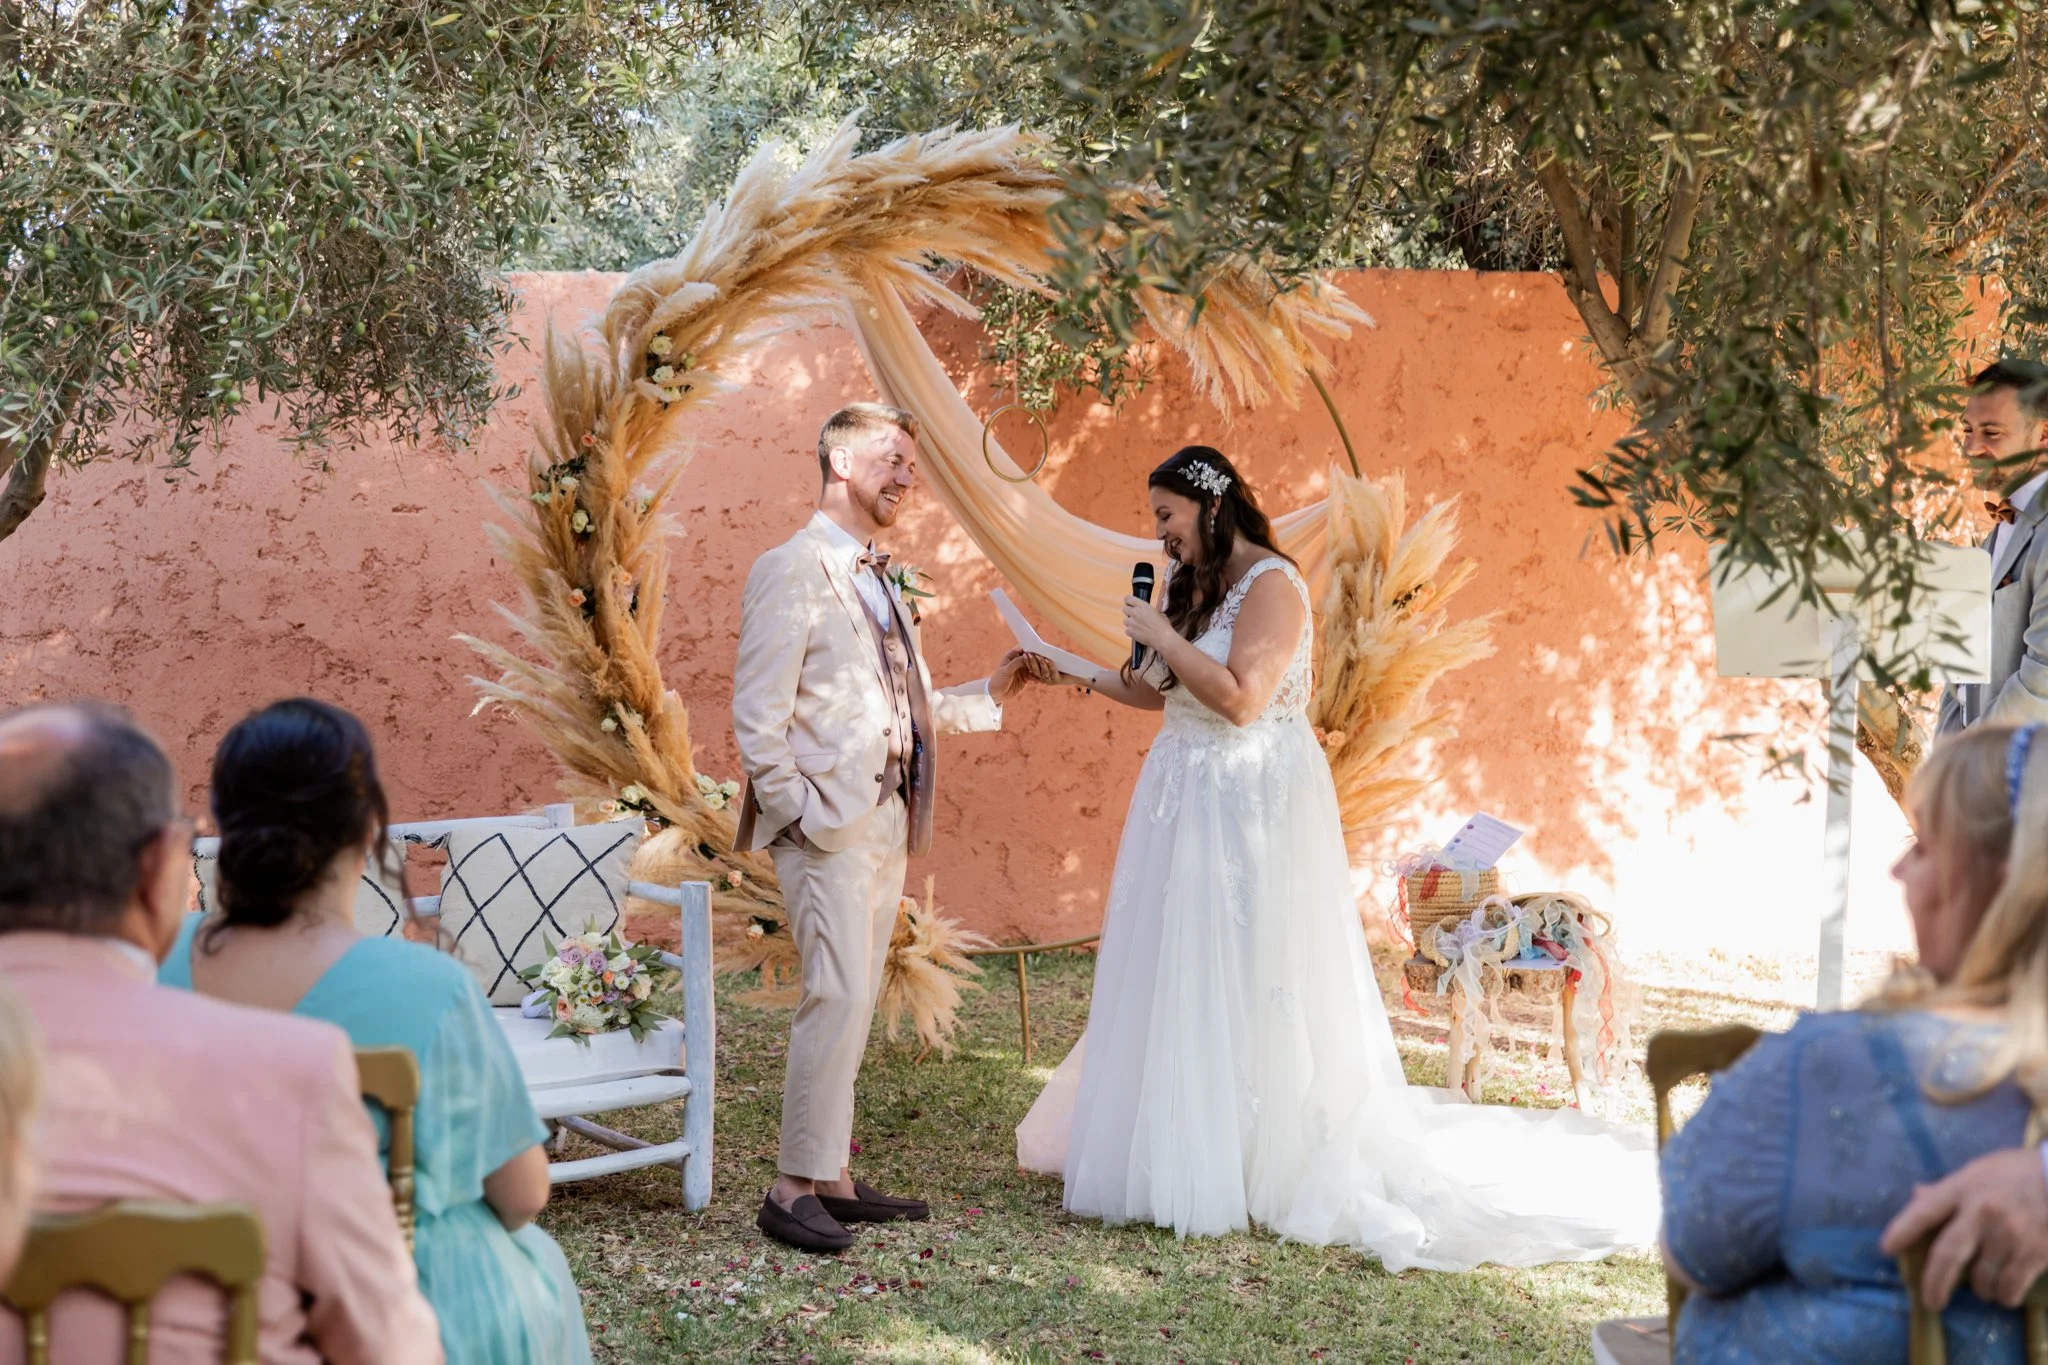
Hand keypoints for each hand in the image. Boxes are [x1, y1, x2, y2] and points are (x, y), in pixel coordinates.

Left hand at [991, 649, 1058, 700]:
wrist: (996, 694)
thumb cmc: (998, 680)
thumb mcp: (1006, 670)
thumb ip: (1017, 663)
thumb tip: (1028, 656)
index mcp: (1012, 656)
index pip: (1024, 648)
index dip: (1032, 648)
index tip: (1040, 648)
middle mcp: (1018, 661)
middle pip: (1031, 657)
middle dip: (1038, 658)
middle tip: (1046, 660)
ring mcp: (1023, 669)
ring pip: (1034, 666)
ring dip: (1040, 668)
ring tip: (1045, 670)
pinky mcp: (1026, 678)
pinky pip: (1034, 676)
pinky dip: (1039, 677)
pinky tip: (1042, 679)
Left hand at [1123, 595, 1173, 651]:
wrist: (1162, 638)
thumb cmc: (1163, 625)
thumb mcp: (1158, 613)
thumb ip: (1148, 611)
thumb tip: (1146, 613)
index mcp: (1142, 605)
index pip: (1128, 598)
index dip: (1129, 602)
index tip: (1130, 604)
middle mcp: (1135, 612)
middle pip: (1124, 609)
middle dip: (1129, 613)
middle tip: (1135, 617)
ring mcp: (1131, 622)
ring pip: (1125, 620)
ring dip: (1130, 623)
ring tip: (1139, 627)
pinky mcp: (1130, 631)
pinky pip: (1127, 630)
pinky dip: (1131, 632)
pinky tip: (1138, 633)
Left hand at [1880, 1145, 2047, 1308]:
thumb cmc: (2018, 1173)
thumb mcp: (1979, 1171)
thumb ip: (1948, 1188)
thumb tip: (1916, 1195)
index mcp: (1962, 1188)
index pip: (1923, 1211)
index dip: (1902, 1231)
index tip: (1888, 1250)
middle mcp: (1981, 1212)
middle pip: (1947, 1255)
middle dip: (1934, 1283)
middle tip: (1930, 1301)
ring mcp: (2008, 1235)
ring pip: (1981, 1278)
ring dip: (1979, 1290)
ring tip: (1981, 1289)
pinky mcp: (2034, 1254)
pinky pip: (2010, 1287)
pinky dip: (2004, 1296)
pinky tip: (2004, 1294)